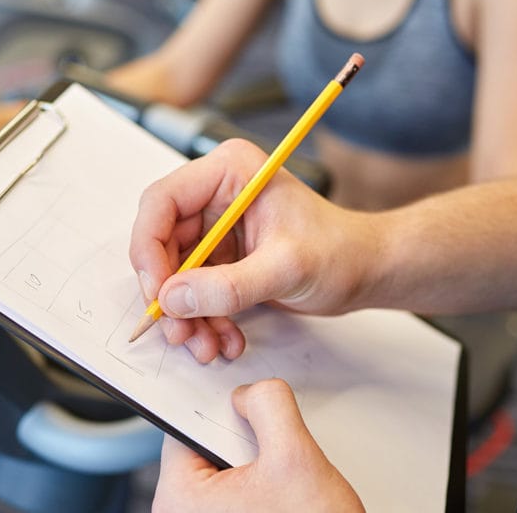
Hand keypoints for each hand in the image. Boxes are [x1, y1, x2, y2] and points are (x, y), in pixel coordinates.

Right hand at [129, 139, 377, 361]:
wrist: (367, 270)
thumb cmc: (341, 252)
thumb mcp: (286, 268)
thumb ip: (228, 286)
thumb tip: (174, 298)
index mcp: (230, 171)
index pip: (162, 202)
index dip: (149, 248)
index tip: (157, 291)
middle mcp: (218, 193)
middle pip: (162, 242)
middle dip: (169, 293)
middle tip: (178, 330)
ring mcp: (218, 225)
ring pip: (175, 273)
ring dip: (186, 315)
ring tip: (206, 345)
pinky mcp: (224, 255)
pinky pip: (195, 290)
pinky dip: (204, 318)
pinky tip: (224, 338)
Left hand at [152, 379, 363, 512]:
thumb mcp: (296, 458)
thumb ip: (269, 407)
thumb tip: (252, 393)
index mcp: (180, 499)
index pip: (183, 426)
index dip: (219, 408)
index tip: (243, 405)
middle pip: (205, 445)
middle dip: (243, 438)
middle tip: (272, 455)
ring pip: (225, 466)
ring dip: (257, 461)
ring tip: (281, 481)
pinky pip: (236, 489)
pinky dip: (261, 481)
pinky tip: (281, 494)